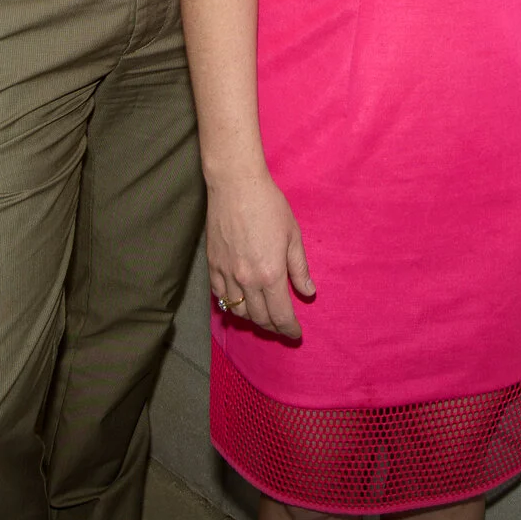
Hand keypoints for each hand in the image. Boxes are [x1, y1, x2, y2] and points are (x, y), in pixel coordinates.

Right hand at [205, 168, 314, 340]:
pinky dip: (231, 305)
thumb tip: (308, 293)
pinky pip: (220, 296)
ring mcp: (226, 274)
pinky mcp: (212, 266)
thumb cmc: (269, 206)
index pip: (281, 315)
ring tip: (264, 316)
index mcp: (270, 275)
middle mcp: (247, 280)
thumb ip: (300, 268)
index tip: (296, 334)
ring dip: (253, 319)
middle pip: (260, 318)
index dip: (290, 330)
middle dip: (274, 327)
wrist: (236, 185)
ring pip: (239, 311)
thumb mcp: (293, 236)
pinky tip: (240, 302)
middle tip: (283, 326)